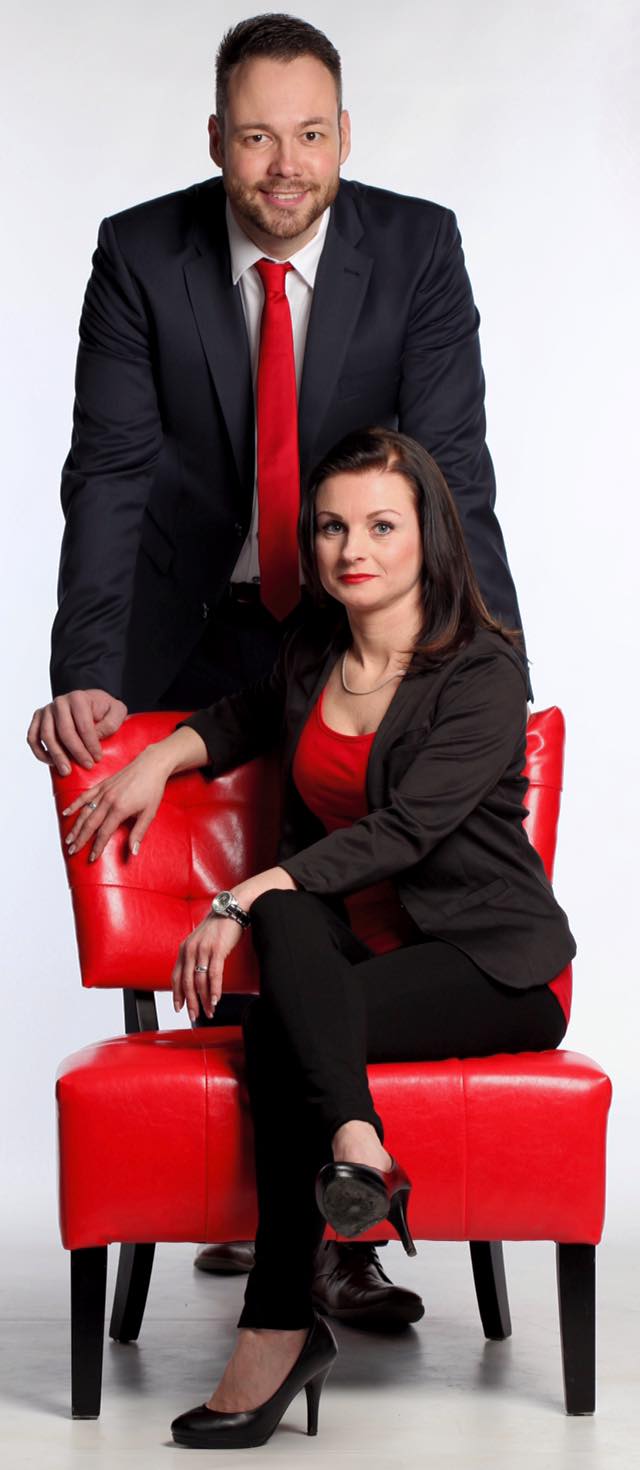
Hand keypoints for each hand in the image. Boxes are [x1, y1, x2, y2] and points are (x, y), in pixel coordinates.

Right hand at [27, 689, 127, 774]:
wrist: (91, 703)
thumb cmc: (104, 709)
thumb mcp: (117, 711)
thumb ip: (112, 722)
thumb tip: (96, 736)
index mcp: (78, 698)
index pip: (83, 725)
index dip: (91, 744)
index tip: (97, 758)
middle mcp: (60, 702)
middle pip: (64, 732)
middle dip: (76, 752)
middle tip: (86, 766)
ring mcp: (47, 710)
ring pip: (47, 736)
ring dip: (57, 756)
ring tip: (66, 771)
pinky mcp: (38, 719)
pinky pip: (33, 738)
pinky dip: (40, 752)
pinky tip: (52, 763)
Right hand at [61, 745, 170, 862]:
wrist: (151, 765)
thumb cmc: (152, 789)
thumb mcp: (149, 813)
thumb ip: (139, 833)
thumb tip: (133, 852)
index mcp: (120, 809)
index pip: (104, 833)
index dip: (97, 847)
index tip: (91, 858)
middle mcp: (108, 800)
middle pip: (90, 824)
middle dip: (80, 840)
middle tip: (72, 852)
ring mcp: (103, 792)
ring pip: (85, 812)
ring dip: (75, 827)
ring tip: (69, 839)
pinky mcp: (102, 784)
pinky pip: (85, 796)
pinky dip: (74, 805)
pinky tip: (66, 813)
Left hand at [172, 911, 243, 1021]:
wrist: (232, 909)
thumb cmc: (219, 926)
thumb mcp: (201, 940)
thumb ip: (195, 955)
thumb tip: (196, 974)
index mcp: (185, 948)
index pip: (176, 976)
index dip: (177, 994)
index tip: (179, 1008)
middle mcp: (190, 949)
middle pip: (187, 983)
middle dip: (190, 1002)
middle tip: (193, 1016)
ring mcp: (203, 950)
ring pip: (200, 982)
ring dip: (205, 1000)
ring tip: (209, 1011)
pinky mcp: (217, 950)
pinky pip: (214, 975)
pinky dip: (215, 990)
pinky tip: (216, 999)